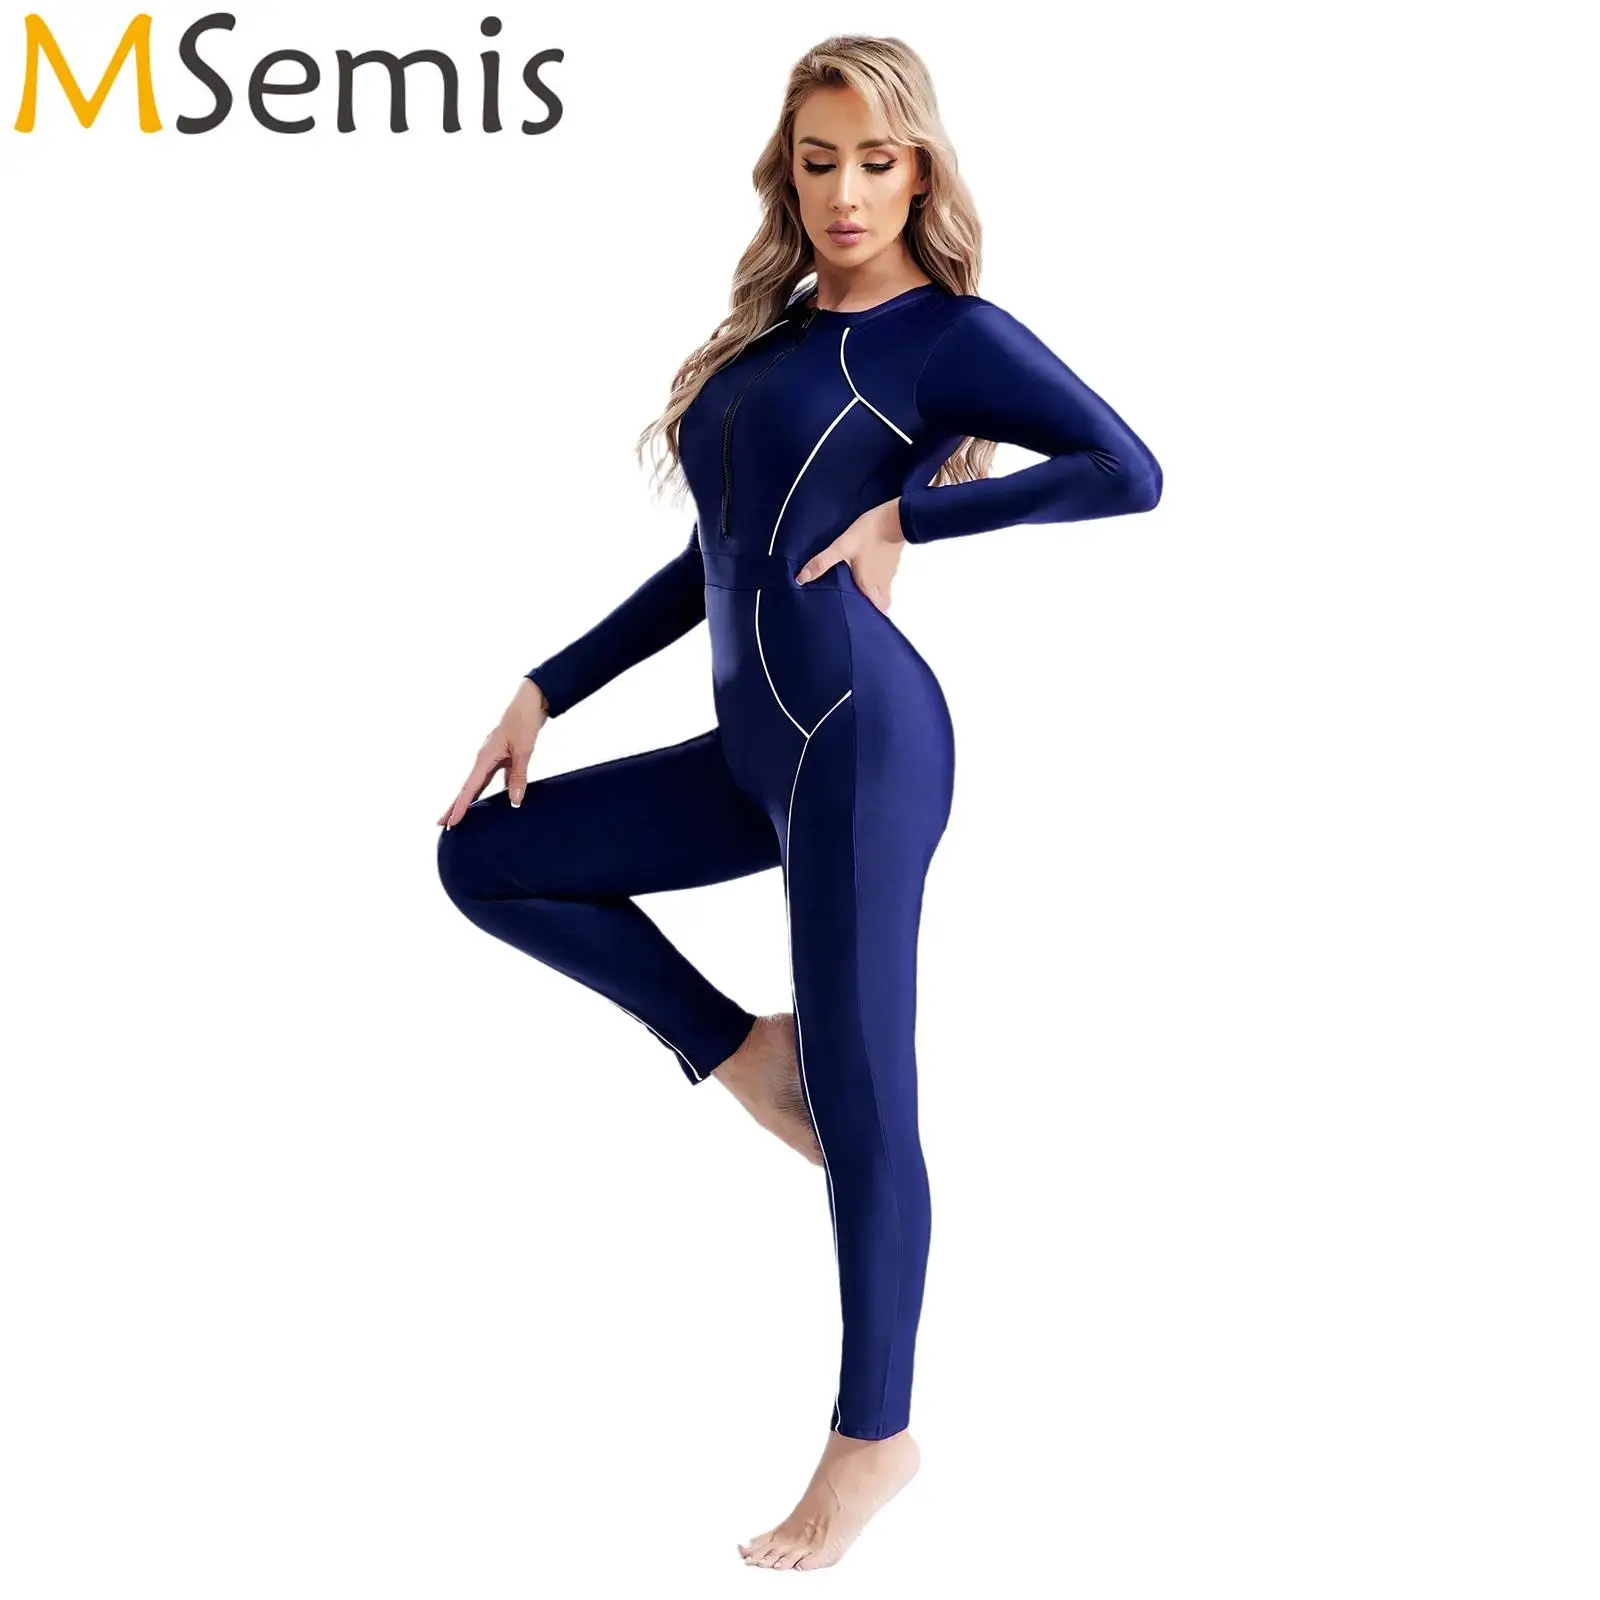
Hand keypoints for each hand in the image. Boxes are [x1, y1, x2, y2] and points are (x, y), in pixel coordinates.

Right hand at [438, 677, 548, 828]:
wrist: (529, 703)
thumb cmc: (524, 723)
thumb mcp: (523, 751)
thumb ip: (518, 777)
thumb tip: (514, 802)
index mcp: (484, 757)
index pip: (469, 788)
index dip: (461, 806)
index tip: (451, 822)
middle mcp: (483, 759)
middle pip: (467, 788)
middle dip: (455, 806)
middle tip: (442, 824)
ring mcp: (491, 758)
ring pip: (477, 784)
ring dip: (469, 800)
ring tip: (460, 817)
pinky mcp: (501, 757)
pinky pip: (491, 779)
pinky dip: (488, 792)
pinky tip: (491, 803)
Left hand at [795, 496, 904, 612]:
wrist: (896, 517)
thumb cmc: (870, 533)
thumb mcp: (841, 546)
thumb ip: (822, 563)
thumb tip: (801, 579)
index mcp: (869, 587)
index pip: (876, 614)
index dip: (868, 620)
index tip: (857, 623)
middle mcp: (881, 585)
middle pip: (879, 606)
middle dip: (870, 611)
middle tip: (854, 609)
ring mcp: (889, 575)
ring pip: (882, 594)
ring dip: (873, 597)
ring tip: (856, 593)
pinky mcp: (892, 564)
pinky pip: (884, 580)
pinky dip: (876, 582)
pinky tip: (866, 574)